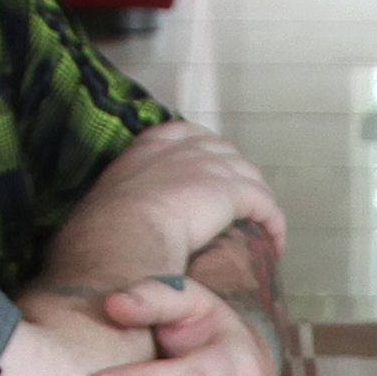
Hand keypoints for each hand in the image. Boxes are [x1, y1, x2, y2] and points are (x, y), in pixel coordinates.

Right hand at [68, 120, 285, 264]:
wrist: (120, 238)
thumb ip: (117, 205)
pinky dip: (272, 223)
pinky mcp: (230, 192)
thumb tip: (109, 229)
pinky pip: (264, 204)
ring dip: (257, 199)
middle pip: (224, 150)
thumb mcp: (104, 206)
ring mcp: (208, 167)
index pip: (184, 132)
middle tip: (240, 204)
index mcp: (149, 148)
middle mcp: (182, 149)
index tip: (208, 168)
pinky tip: (274, 243)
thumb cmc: (102, 235)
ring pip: (248, 176)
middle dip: (235, 173)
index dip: (202, 148)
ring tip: (260, 226)